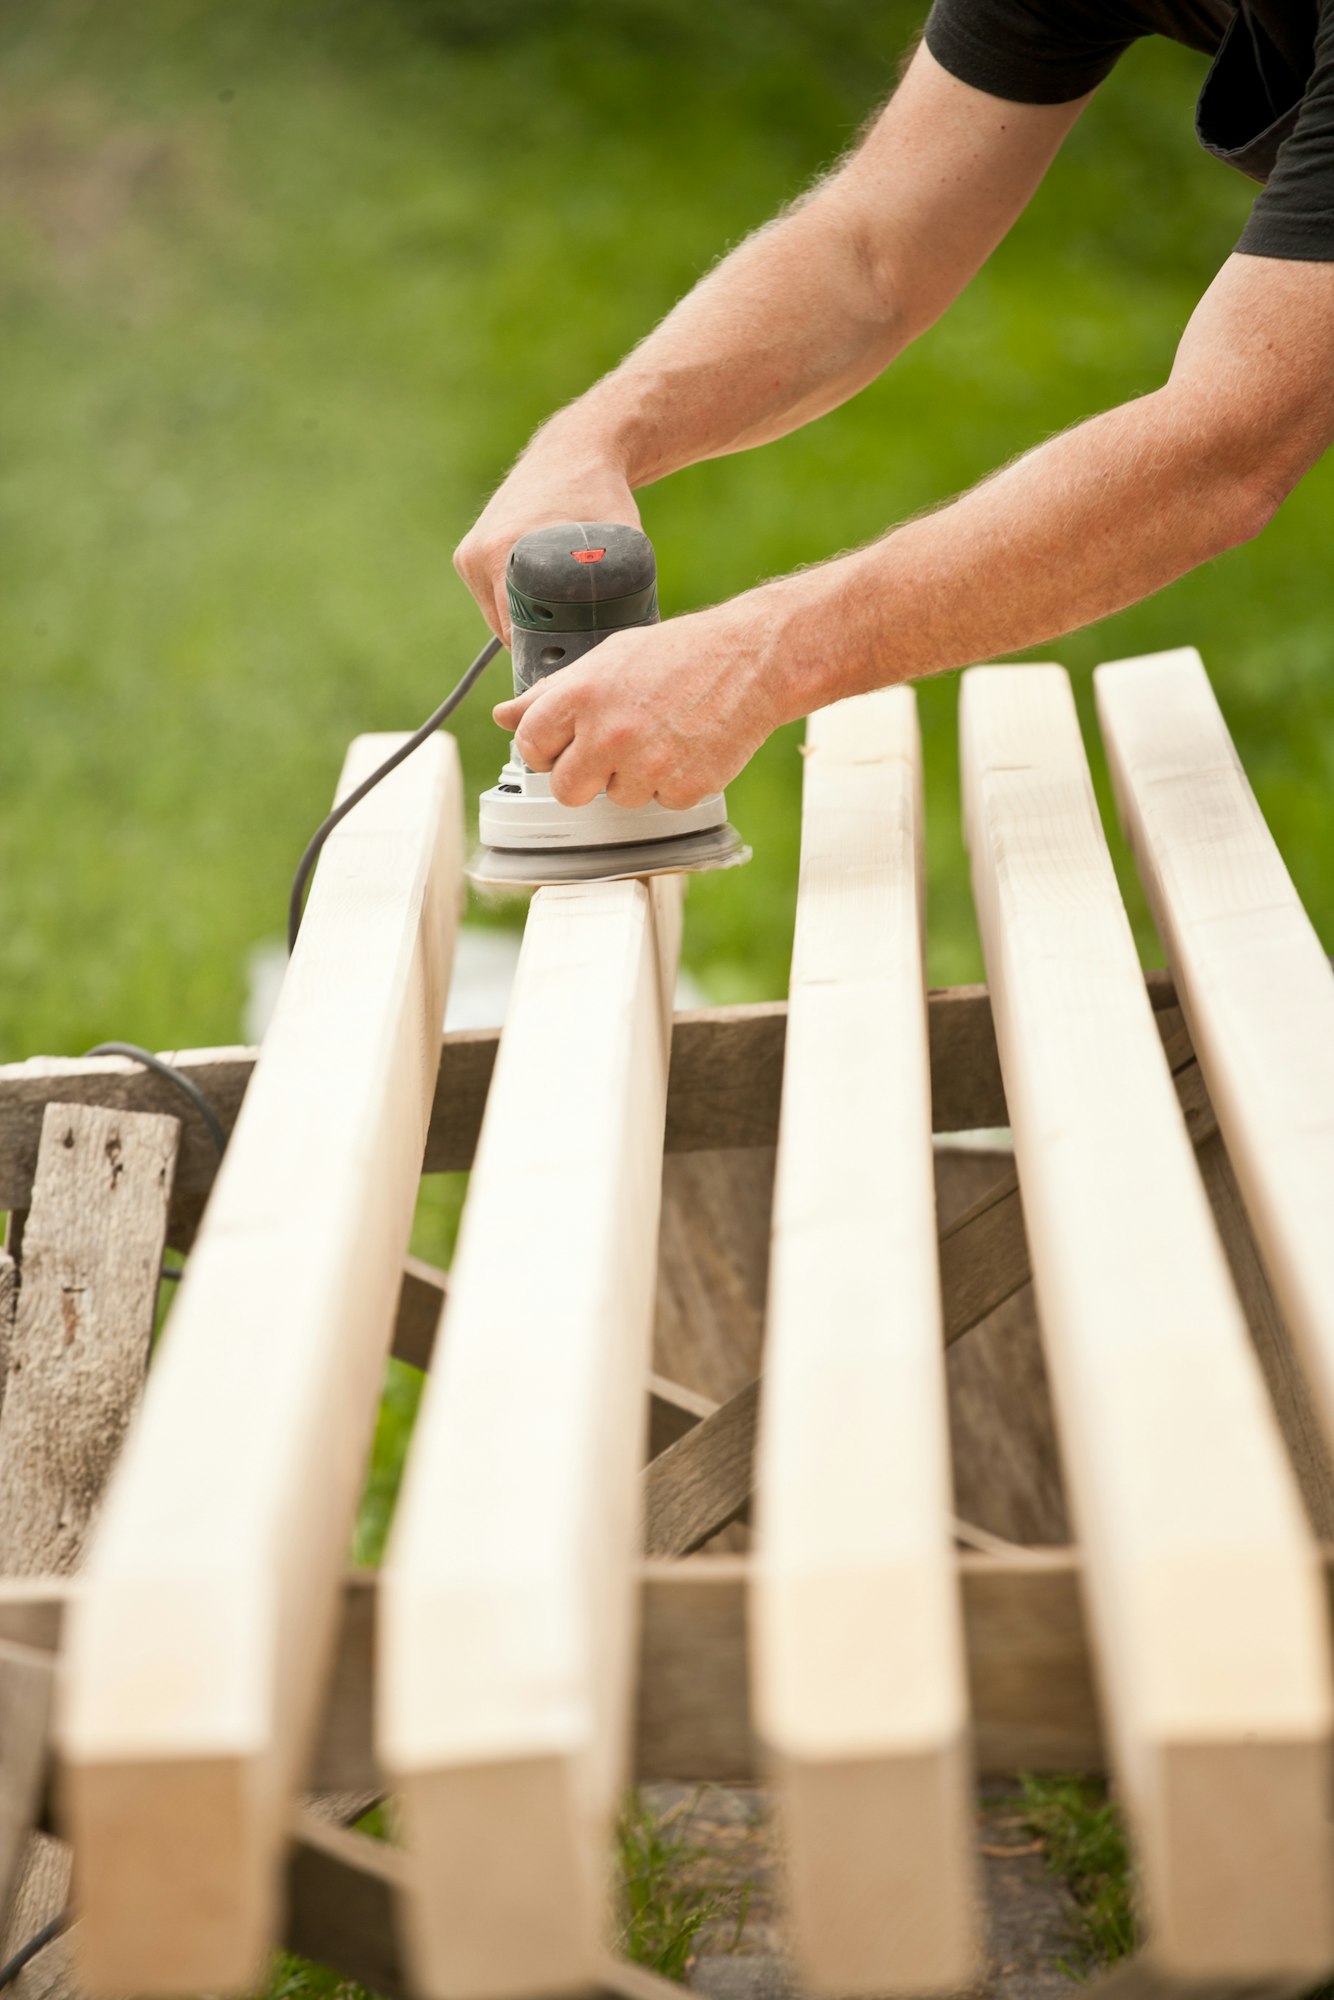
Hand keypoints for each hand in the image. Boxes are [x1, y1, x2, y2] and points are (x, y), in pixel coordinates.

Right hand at [454, 432, 639, 641]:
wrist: (572, 451)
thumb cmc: (601, 495)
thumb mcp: (620, 542)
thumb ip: (623, 587)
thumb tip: (627, 636)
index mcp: (502, 553)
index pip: (515, 632)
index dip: (545, 654)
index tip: (572, 663)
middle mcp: (476, 554)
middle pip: (504, 628)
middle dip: (536, 644)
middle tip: (574, 652)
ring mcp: (467, 554)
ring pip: (496, 616)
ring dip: (523, 626)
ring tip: (561, 629)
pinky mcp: (466, 553)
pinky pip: (491, 597)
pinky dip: (513, 605)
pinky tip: (542, 604)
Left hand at [492, 595, 788, 809]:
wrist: (752, 660)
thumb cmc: (679, 654)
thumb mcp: (607, 659)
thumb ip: (552, 692)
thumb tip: (507, 714)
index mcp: (582, 696)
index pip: (530, 746)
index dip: (546, 748)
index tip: (563, 744)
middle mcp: (609, 734)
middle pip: (566, 790)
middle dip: (584, 776)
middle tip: (612, 749)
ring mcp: (647, 766)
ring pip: (617, 799)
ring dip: (633, 778)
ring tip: (660, 736)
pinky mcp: (683, 788)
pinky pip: (660, 802)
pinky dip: (671, 783)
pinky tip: (685, 747)